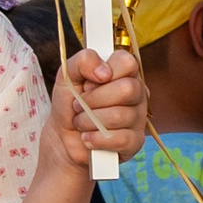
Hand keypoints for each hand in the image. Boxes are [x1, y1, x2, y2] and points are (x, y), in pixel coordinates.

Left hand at [53, 47, 144, 169]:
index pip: (127, 62)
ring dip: (89, 121)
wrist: (63, 136)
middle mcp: (137, 92)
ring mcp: (139, 117)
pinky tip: (88, 137)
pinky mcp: (135, 141)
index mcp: (124, 72)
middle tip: (80, 104)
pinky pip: (120, 139)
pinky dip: (96, 139)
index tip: (88, 82)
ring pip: (119, 116)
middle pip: (127, 89)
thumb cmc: (69, 102)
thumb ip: (83, 61)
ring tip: (80, 122)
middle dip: (94, 99)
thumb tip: (104, 72)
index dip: (104, 73)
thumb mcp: (68, 75)